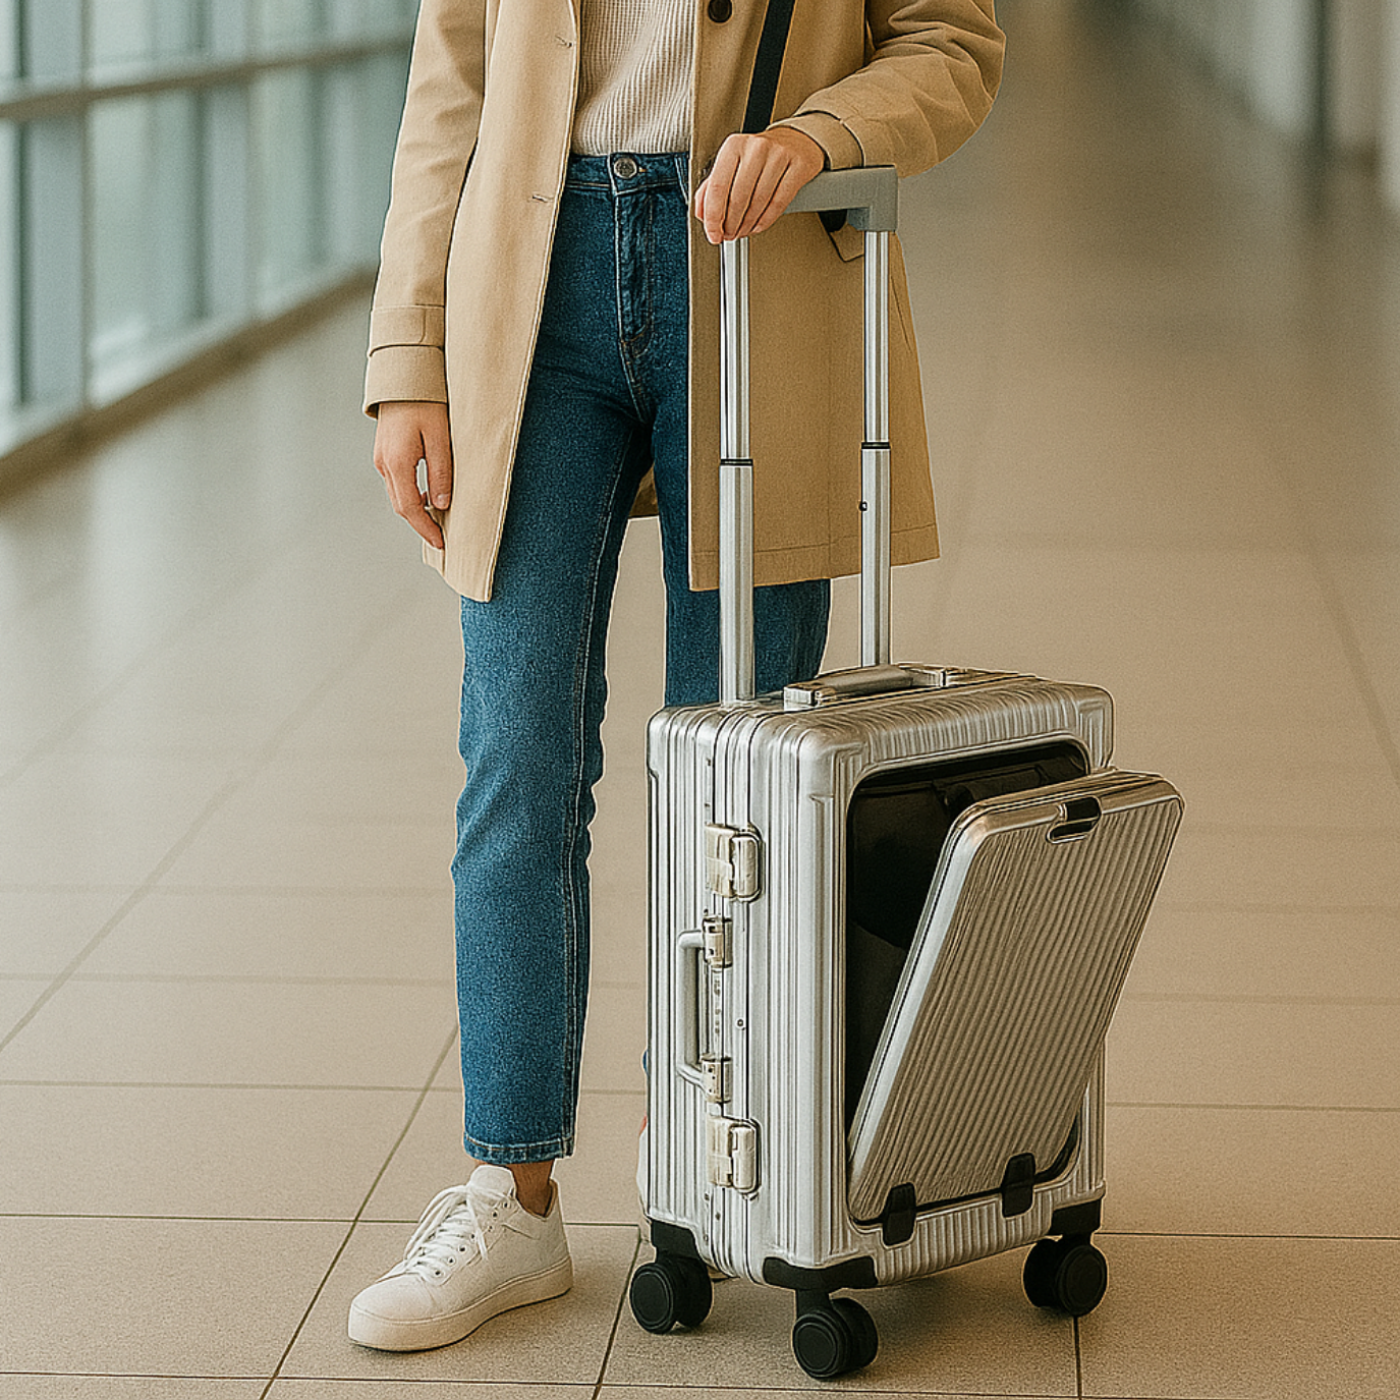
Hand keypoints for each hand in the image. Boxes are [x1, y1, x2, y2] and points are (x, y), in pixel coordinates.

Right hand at [373, 400, 453, 549]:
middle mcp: (385, 463)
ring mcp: (382, 458)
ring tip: (438, 521)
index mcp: (397, 462)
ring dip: (416, 511)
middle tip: (441, 537)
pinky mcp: (385, 453)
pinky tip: (428, 497)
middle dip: (421, 524)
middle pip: (401, 506)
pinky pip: (397, 483)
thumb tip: (441, 505)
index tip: (441, 543)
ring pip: (398, 495)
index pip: (410, 508)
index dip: (426, 528)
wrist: (404, 376)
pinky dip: (411, 495)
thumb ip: (441, 473)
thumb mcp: (441, 438)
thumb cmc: (426, 402)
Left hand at [694, 128, 825, 243]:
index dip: (713, 217)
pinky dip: (765, 221)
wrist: (795, 142)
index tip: (713, 233)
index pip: (717, 187)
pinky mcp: (798, 167)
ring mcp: (778, 156)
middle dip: (731, 224)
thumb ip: (711, 188)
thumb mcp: (731, 165)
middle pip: (737, 198)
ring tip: (742, 231)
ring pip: (758, 203)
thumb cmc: (759, 156)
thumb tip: (702, 214)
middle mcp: (755, 148)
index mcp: (734, 146)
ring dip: (747, 225)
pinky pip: (778, 203)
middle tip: (728, 235)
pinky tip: (757, 225)